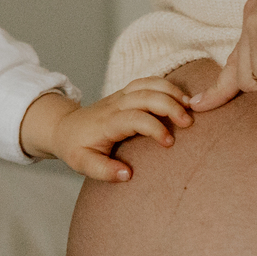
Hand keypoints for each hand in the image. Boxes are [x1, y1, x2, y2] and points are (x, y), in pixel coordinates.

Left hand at [19, 79, 192, 180]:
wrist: (65, 127)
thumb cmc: (77, 148)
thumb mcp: (83, 164)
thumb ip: (104, 171)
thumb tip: (128, 174)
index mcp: (107, 123)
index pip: (135, 118)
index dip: (154, 128)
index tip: (169, 143)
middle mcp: (116, 104)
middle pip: (146, 95)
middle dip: (170, 106)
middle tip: (189, 123)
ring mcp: (121, 95)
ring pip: (149, 84)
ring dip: (172, 92)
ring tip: (191, 107)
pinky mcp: (127, 92)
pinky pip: (149, 81)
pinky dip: (167, 85)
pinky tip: (182, 98)